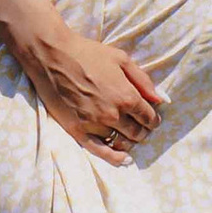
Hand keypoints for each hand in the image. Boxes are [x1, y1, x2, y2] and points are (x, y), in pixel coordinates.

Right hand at [25, 23, 165, 160]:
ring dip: (129, 141)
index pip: (148, 118)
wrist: (52, 56)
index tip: (152, 119)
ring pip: (121, 142)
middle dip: (143, 131)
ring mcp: (94, 125)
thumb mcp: (121, 59)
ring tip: (128, 136)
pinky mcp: (77, 130)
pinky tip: (123, 158)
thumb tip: (159, 99)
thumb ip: (142, 80)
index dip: (153, 120)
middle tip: (141, 127)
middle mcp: (113, 114)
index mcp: (127, 96)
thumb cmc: (88, 53)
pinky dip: (115, 157)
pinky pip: (100, 151)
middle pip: (137, 133)